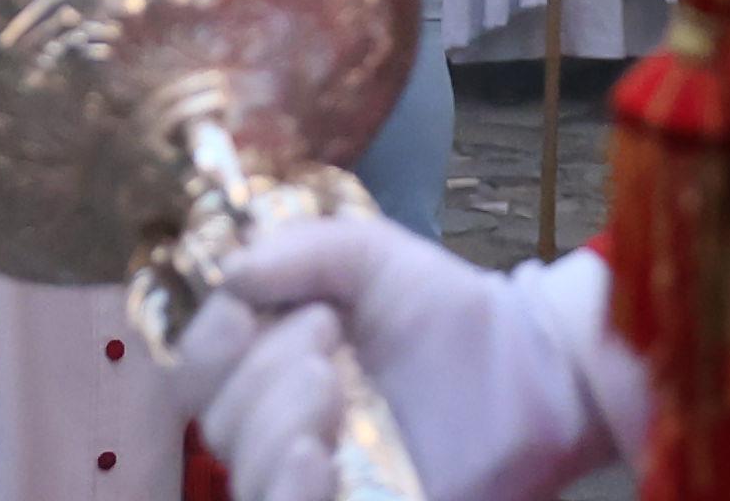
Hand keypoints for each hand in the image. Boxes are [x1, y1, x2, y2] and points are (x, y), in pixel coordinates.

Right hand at [170, 216, 627, 500]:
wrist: (532, 368)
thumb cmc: (444, 311)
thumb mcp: (373, 256)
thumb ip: (303, 251)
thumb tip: (229, 274)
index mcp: (269, 360)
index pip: (198, 369)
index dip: (212, 341)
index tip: (253, 304)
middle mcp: (280, 427)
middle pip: (219, 423)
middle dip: (260, 377)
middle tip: (327, 339)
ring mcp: (317, 480)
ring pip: (249, 477)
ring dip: (276, 430)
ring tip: (332, 391)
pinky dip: (290, 493)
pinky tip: (319, 460)